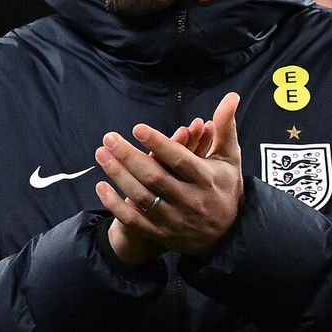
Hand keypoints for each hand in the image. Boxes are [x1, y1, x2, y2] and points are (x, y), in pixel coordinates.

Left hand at [99, 91, 244, 262]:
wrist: (228, 235)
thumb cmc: (225, 188)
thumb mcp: (229, 158)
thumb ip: (225, 127)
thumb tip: (231, 96)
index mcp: (206, 180)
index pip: (180, 160)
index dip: (159, 144)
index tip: (137, 128)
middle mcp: (190, 201)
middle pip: (155, 178)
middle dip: (129, 157)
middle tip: (109, 138)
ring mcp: (175, 219)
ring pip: (141, 197)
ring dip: (118, 175)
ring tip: (101, 154)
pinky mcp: (162, 234)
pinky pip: (134, 220)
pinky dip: (116, 204)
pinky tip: (100, 186)